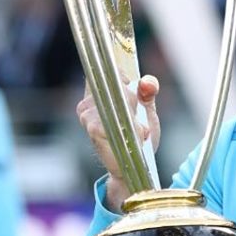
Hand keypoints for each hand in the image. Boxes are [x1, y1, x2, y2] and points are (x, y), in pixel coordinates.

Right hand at [76, 75, 160, 210]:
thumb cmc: (137, 137)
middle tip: (140, 118)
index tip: (132, 85)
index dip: (120, 74)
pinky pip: (118, 118)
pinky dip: (132, 127)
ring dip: (134, 115)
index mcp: (98, 93)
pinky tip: (135, 136)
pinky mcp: (94, 129)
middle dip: (133, 98)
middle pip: (114, 83)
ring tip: (139, 130)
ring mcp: (88, 115)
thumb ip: (148, 92)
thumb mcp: (147, 110)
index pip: (104, 70)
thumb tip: (147, 82)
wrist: (133, 166)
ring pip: (118, 99)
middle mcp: (88, 102)